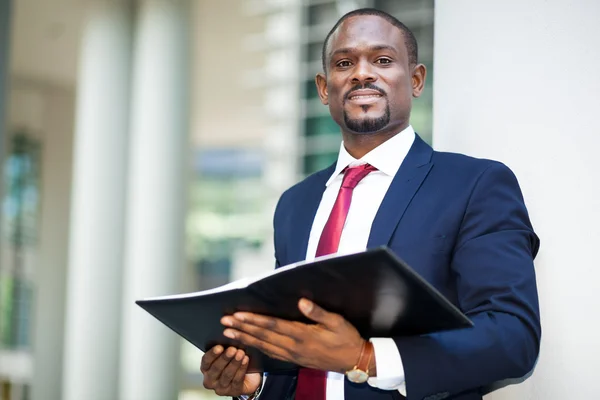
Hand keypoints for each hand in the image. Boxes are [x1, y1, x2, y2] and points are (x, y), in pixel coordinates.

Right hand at [200, 345, 261, 396]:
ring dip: (234, 363)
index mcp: (206, 368)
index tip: (219, 346)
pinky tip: (245, 360)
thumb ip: (225, 347)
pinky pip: (237, 380)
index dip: (212, 354)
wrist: (249, 376)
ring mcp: (221, 387)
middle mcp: (210, 379)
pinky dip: (241, 369)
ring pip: (227, 375)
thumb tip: (228, 335)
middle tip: (232, 349)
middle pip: (215, 368)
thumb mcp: (227, 354)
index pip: (206, 361)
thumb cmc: (234, 362)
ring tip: (240, 353)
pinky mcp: (232, 391)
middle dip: (224, 358)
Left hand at [220, 298, 365, 373]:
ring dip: (245, 339)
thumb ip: (318, 312)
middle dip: (242, 329)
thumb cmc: (346, 337)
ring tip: (228, 334)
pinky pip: (271, 354)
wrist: (354, 360)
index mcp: (303, 335)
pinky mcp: (295, 360)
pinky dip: (257, 349)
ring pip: (264, 347)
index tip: (238, 314)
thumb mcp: (337, 321)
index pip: (272, 326)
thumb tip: (301, 302)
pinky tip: (248, 345)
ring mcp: (293, 355)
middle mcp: (295, 347)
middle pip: (263, 337)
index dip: (254, 320)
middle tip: (224, 323)